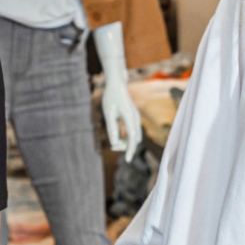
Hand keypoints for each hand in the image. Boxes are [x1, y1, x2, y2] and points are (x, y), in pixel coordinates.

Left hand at [91, 22, 144, 161]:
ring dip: (126, 142)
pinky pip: (134, 132)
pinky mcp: (134, 117)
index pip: (132, 139)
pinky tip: (118, 137)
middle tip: (112, 146)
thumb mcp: (108, 113)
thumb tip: (114, 143)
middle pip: (135, 140)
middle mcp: (136, 118)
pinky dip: (128, 137)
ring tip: (114, 141)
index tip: (127, 160)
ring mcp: (136, 117)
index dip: (130, 151)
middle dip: (125, 146)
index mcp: (130, 117)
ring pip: (135, 137)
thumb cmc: (110, 98)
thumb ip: (111, 128)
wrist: (117, 84)